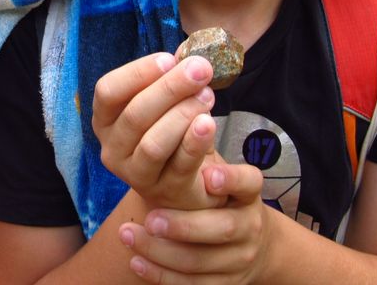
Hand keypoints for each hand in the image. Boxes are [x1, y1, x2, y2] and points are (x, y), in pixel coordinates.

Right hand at [92, 52, 223, 209]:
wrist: (184, 184)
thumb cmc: (169, 133)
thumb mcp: (164, 103)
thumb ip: (172, 77)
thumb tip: (187, 52)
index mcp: (105, 120)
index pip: (107, 91)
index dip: (137, 73)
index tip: (169, 59)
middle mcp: (112, 148)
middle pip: (134, 115)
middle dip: (170, 88)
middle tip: (201, 70)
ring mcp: (135, 175)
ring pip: (154, 143)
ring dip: (183, 115)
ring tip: (207, 96)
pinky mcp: (165, 191)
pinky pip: (179, 165)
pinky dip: (195, 142)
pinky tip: (209, 122)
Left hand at [119, 162, 268, 283]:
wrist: (249, 243)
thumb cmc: (219, 196)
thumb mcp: (216, 171)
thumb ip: (195, 149)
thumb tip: (170, 109)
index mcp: (248, 193)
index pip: (249, 182)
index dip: (231, 179)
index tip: (208, 175)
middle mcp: (249, 225)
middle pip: (222, 228)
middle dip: (183, 225)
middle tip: (150, 217)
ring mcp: (239, 258)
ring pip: (200, 261)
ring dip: (160, 251)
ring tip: (127, 235)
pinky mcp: (224, 284)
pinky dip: (161, 275)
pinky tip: (136, 262)